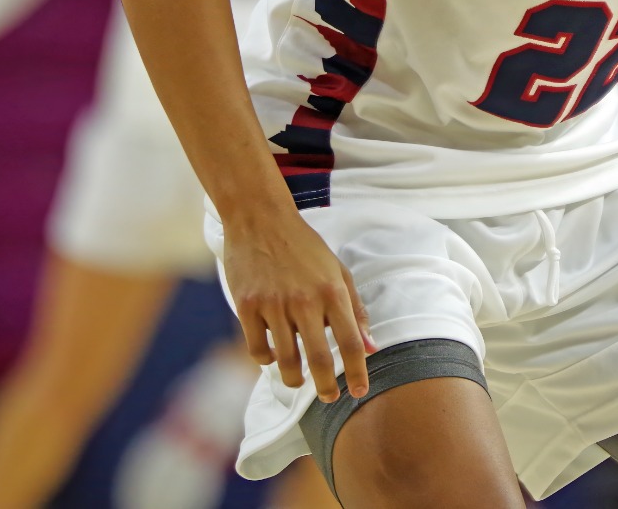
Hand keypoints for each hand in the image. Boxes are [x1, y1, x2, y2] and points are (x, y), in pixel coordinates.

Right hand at [222, 208, 376, 402]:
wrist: (261, 219)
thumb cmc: (304, 247)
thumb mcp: (338, 272)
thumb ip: (355, 310)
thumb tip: (371, 347)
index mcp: (332, 291)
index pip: (351, 341)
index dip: (357, 371)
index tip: (360, 392)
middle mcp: (305, 300)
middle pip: (320, 358)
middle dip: (326, 387)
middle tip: (329, 399)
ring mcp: (273, 305)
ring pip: (286, 360)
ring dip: (294, 378)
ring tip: (298, 381)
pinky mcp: (246, 306)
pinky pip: (257, 349)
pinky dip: (266, 360)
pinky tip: (272, 357)